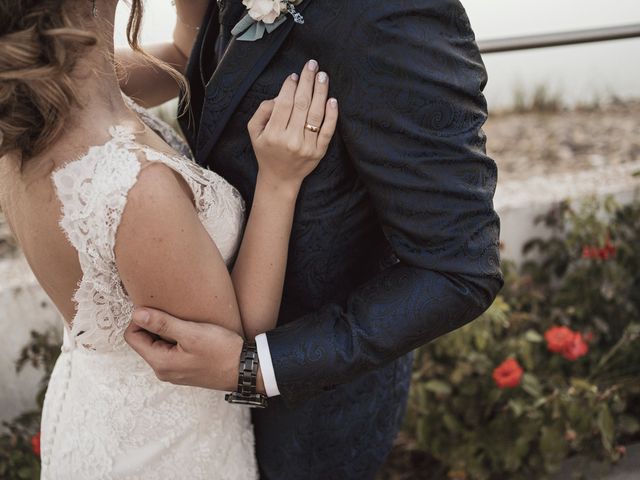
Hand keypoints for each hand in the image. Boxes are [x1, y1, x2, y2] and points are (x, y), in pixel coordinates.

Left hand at [124, 308, 264, 392]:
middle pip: (144, 341)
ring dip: (167, 331)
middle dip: (154, 325)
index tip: (159, 308)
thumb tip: (136, 314)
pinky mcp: (185, 370)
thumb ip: (162, 323)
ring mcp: (174, 372)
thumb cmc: (221, 351)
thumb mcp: (192, 333)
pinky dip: (176, 339)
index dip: (141, 318)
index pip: (132, 337)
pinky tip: (192, 333)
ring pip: (158, 345)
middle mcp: (163, 371)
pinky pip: (170, 351)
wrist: (246, 369)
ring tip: (186, 322)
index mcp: (160, 362)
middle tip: (175, 313)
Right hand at [247, 59, 338, 190]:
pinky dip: (331, 114)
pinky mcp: (319, 151)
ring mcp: (307, 146)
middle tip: (312, 65)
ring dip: (321, 92)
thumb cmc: (266, 151)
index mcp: (273, 134)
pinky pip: (327, 130)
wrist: (280, 178)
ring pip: (316, 114)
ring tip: (323, 76)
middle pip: (301, 105)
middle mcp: (290, 140)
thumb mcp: (254, 132)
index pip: (284, 104)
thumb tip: (280, 94)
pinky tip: (332, 100)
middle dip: (307, 82)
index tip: (295, 75)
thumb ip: (262, 111)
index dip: (290, 87)